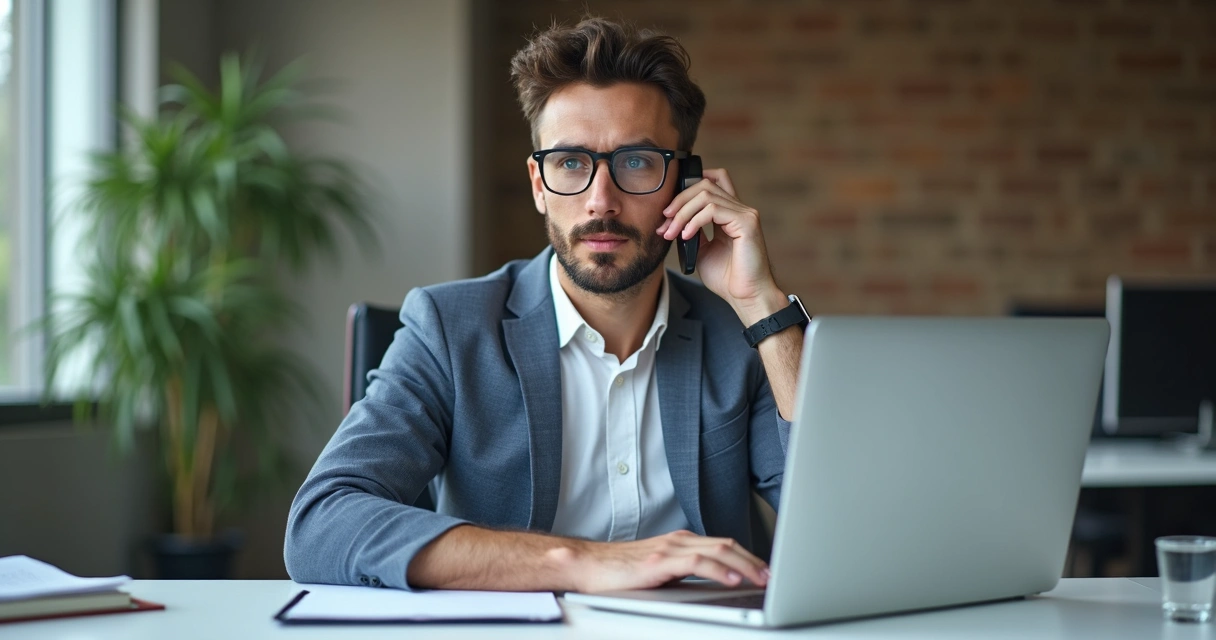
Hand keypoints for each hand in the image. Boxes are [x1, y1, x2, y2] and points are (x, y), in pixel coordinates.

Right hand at [552, 529, 769, 592]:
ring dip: (744, 564)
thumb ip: (683, 574)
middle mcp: (678, 541)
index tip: (766, 571)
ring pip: (717, 550)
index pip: (723, 545)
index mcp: (680, 542)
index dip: (748, 556)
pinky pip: (696, 562)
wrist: (586, 565)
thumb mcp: (659, 571)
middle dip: (754, 560)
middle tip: (774, 575)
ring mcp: (669, 549)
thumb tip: (712, 587)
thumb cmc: (619, 573)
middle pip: (726, 545)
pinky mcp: (659, 562)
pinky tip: (733, 580)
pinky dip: (719, 570)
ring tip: (762, 578)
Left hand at [657, 168, 786, 324]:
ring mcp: (745, 213)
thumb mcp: (701, 250)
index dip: (688, 186)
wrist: (745, 296)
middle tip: (664, 221)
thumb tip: (673, 220)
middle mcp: (740, 209)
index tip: (668, 210)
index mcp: (731, 213)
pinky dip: (694, 221)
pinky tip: (686, 236)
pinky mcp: (747, 222)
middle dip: (679, 200)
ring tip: (671, 232)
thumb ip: (693, 232)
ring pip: (706, 194)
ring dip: (682, 213)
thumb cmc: (728, 278)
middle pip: (705, 183)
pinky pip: (713, 210)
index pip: (713, 180)